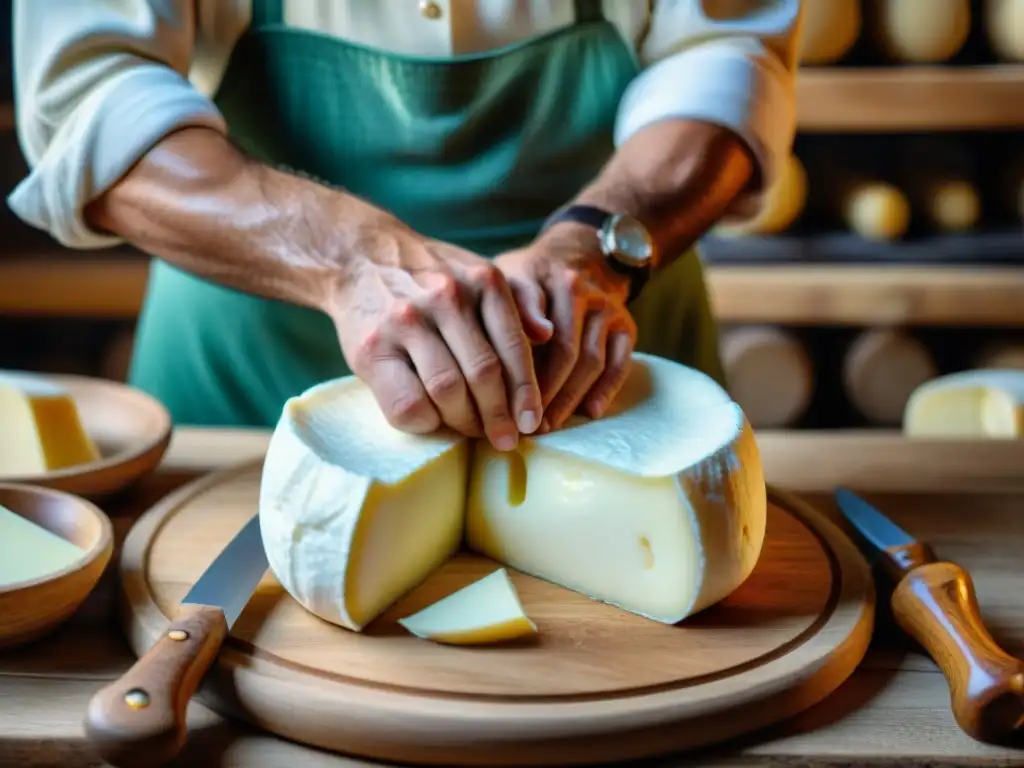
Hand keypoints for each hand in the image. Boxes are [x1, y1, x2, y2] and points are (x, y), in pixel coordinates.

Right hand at [330, 226, 541, 450]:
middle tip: (504, 438)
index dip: (526, 392)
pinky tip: (433, 420)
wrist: (360, 258)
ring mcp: (405, 321)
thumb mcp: (476, 274)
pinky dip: (426, 423)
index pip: (514, 347)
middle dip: (499, 416)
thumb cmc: (430, 278)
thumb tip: (547, 333)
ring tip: (472, 430)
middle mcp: (446, 297)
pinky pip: (408, 403)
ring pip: (447, 391)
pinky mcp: (371, 349)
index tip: (532, 422)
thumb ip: (515, 301)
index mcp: (482, 281)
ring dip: (464, 422)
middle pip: (484, 373)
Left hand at [495, 223, 636, 430]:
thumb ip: (514, 305)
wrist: (577, 260)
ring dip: (570, 397)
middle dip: (545, 392)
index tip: (506, 399)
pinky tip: (591, 412)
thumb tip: (540, 335)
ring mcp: (606, 309)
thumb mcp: (508, 279)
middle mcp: (578, 291)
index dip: (520, 366)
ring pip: (591, 361)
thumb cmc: (529, 281)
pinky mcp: (625, 326)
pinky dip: (606, 390)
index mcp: (542, 278)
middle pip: (564, 351)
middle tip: (525, 424)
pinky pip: (619, 363)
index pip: (530, 325)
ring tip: (549, 424)